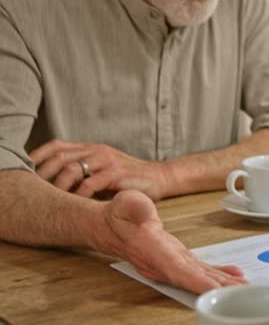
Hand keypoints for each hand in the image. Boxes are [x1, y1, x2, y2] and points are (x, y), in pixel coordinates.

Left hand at [30, 140, 171, 199]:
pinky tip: (75, 204)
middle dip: (43, 174)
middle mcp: (98, 151)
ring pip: (73, 169)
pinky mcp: (118, 173)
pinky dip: (79, 195)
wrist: (160, 178)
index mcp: (92, 148)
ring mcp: (108, 161)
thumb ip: (84, 172)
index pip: (57, 146)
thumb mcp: (104, 170)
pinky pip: (90, 184)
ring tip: (52, 199)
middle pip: (60, 157)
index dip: (38, 157)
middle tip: (34, 190)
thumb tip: (54, 184)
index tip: (26, 172)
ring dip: (58, 186)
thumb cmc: (129, 178)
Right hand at [98, 190, 246, 292]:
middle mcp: (163, 263)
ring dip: (221, 284)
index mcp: (151, 250)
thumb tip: (146, 212)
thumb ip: (137, 208)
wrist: (111, 226)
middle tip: (241, 291)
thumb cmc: (119, 214)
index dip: (195, 280)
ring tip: (243, 287)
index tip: (213, 288)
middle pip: (192, 279)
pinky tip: (233, 276)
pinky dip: (217, 275)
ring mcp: (171, 264)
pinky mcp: (178, 260)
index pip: (175, 269)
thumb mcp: (125, 203)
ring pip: (198, 277)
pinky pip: (199, 271)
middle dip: (216, 287)